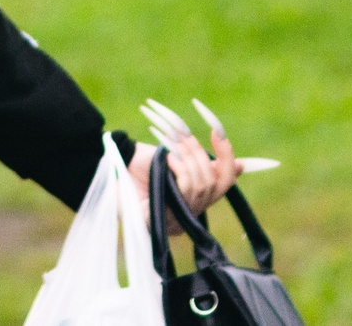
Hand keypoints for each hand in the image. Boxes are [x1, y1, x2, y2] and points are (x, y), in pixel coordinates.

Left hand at [129, 97, 242, 221]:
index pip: (225, 184)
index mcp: (195, 199)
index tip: (217, 131)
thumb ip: (201, 163)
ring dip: (187, 158)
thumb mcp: (175, 160)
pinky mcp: (160, 220)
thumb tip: (241, 165)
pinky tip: (168, 158)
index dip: (227, 158)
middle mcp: (189, 214)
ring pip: (200, 186)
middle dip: (199, 154)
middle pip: (214, 184)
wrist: (110, 167)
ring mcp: (176, 221)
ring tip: (170, 144)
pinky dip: (179, 169)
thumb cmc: (140, 166)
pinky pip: (184, 191)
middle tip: (181, 135)